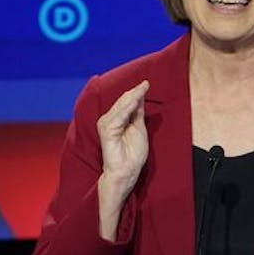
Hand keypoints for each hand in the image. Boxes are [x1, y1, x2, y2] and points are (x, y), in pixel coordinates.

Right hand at [96, 80, 148, 237]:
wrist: (126, 172)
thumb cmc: (132, 155)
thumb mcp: (139, 129)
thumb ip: (137, 114)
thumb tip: (140, 98)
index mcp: (115, 120)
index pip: (126, 103)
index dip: (136, 93)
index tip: (147, 83)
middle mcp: (108, 120)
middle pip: (123, 102)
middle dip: (135, 92)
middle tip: (147, 82)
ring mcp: (106, 124)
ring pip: (121, 106)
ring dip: (133, 96)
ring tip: (144, 87)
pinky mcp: (107, 130)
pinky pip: (120, 115)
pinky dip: (129, 106)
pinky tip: (137, 98)